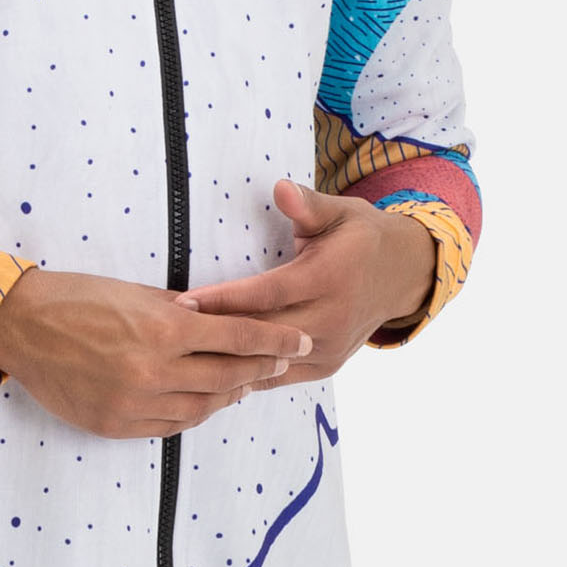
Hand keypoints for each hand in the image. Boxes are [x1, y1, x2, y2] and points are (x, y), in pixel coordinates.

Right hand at [0, 269, 310, 438]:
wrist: (20, 326)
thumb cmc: (76, 298)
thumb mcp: (135, 293)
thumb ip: (180, 311)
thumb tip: (218, 320)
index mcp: (165, 329)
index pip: (238, 337)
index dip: (275, 341)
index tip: (301, 342)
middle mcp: (154, 371)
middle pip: (228, 377)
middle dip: (261, 370)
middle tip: (283, 364)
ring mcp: (134, 403)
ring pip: (201, 408)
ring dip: (228, 396)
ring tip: (244, 386)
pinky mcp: (115, 425)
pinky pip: (168, 427)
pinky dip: (192, 416)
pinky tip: (203, 405)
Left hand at [180, 180, 436, 379]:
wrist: (400, 275)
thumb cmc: (359, 237)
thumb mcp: (340, 212)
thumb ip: (307, 205)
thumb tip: (280, 189)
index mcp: (330, 278)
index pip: (267, 294)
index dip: (224, 300)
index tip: (184, 302)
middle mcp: (330, 319)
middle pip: (263, 334)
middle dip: (214, 335)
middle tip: (166, 335)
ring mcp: (328, 348)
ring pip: (268, 363)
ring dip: (226, 362)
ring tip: (179, 359)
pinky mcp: (325, 367)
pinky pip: (278, 377)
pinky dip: (245, 376)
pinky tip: (210, 374)